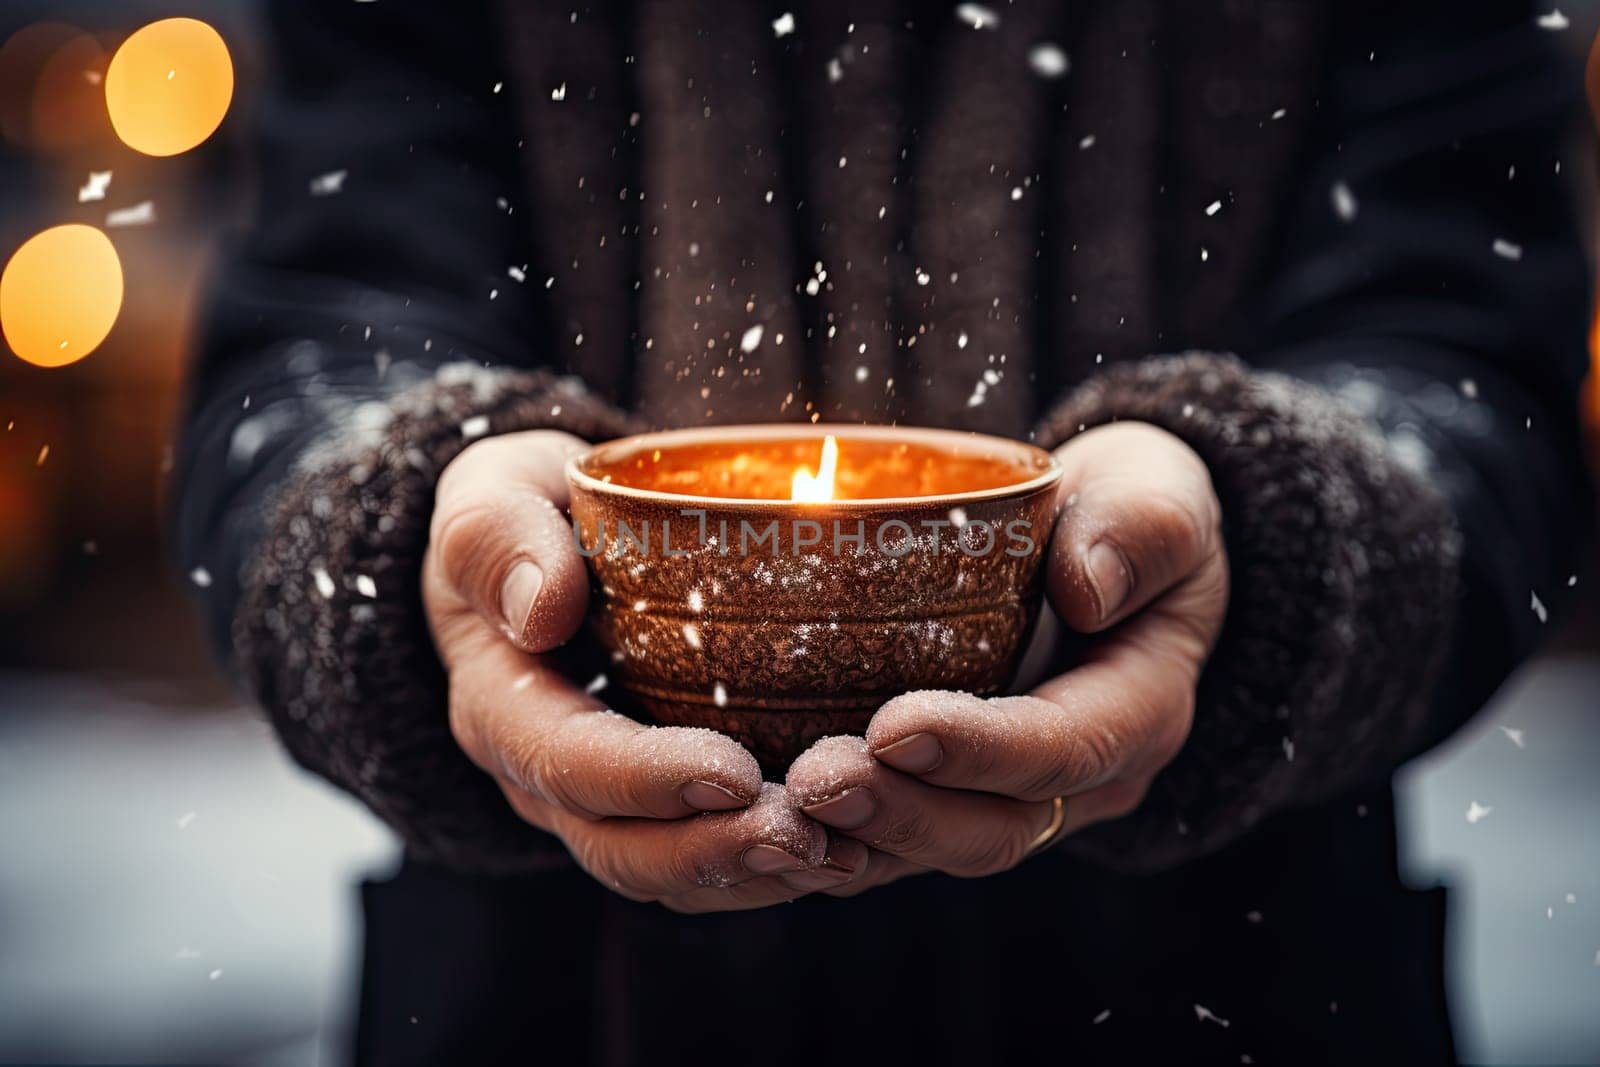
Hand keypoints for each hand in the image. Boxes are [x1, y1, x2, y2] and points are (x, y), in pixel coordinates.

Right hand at [423, 430, 864, 910]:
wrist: (545, 547)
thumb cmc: (528, 508)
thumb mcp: (493, 489)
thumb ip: (498, 535)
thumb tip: (540, 607)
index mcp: (501, 704)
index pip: (564, 761)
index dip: (646, 779)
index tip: (732, 771)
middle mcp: (546, 777)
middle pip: (621, 848)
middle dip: (714, 852)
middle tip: (807, 835)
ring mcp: (606, 804)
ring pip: (673, 875)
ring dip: (758, 876)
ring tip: (845, 855)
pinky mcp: (663, 806)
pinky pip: (713, 864)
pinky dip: (777, 867)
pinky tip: (852, 847)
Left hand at [786, 422, 1227, 891]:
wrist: (1105, 548)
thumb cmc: (1127, 507)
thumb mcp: (1159, 492)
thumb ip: (1141, 526)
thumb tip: (1088, 585)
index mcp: (1137, 710)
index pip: (1064, 749)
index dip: (981, 750)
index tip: (895, 726)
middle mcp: (1076, 780)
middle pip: (990, 829)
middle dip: (898, 814)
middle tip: (812, 781)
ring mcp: (1007, 797)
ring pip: (928, 852)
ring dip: (848, 840)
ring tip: (767, 810)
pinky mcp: (943, 795)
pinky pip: (884, 840)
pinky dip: (821, 838)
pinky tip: (750, 815)